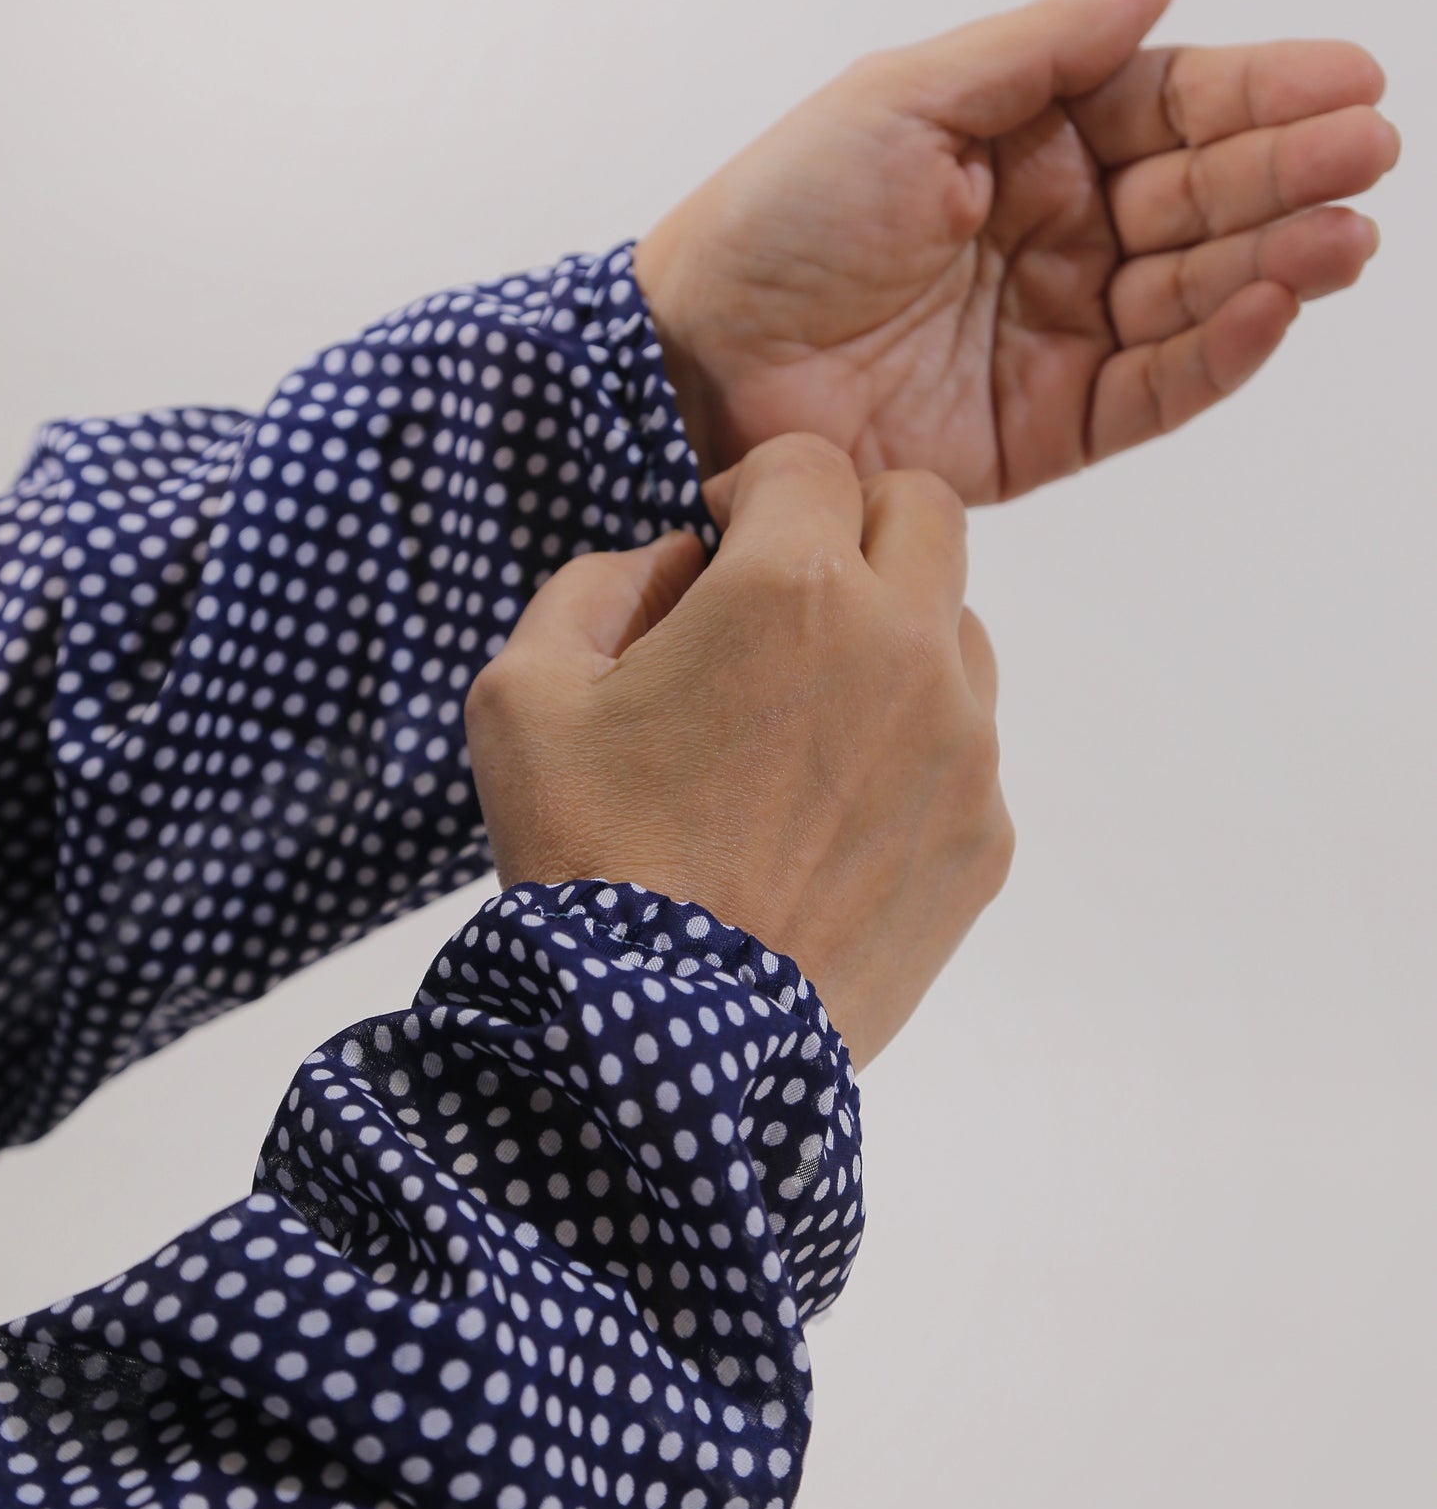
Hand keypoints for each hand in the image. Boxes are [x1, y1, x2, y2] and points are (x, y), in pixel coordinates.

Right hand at [464, 435, 1011, 1069]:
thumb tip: (678, 562)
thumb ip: (599, 583)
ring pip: (959, 628)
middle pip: (925, 512)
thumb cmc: (585, 860)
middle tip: (785, 596)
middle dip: (853, 525)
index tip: (719, 543)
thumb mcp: (522, 693)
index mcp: (793, 588)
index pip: (813, 460)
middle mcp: (905, 647)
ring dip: (893, 636)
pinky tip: (832, 813)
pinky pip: (968, 747)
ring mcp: (964, 747)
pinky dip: (912, 748)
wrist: (666, 1048)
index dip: (753, 486)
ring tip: (807, 719)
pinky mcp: (985, 836)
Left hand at [634, 0, 1398, 501]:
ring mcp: (1056, 335)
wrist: (701, 363)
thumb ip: (1036, 51)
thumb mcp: (901, 101)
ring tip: (1344, 233)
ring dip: (1273, 261)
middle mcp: (1057, 237)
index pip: (1166, 110)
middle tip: (1368, 151)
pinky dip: (1213, 354)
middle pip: (1197, 199)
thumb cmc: (778, 218)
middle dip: (1286, 172)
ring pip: (1192, 294)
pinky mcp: (1046, 428)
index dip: (1255, 95)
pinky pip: (1151, 390)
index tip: (1347, 77)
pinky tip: (1266, 308)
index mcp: (1026, 146)